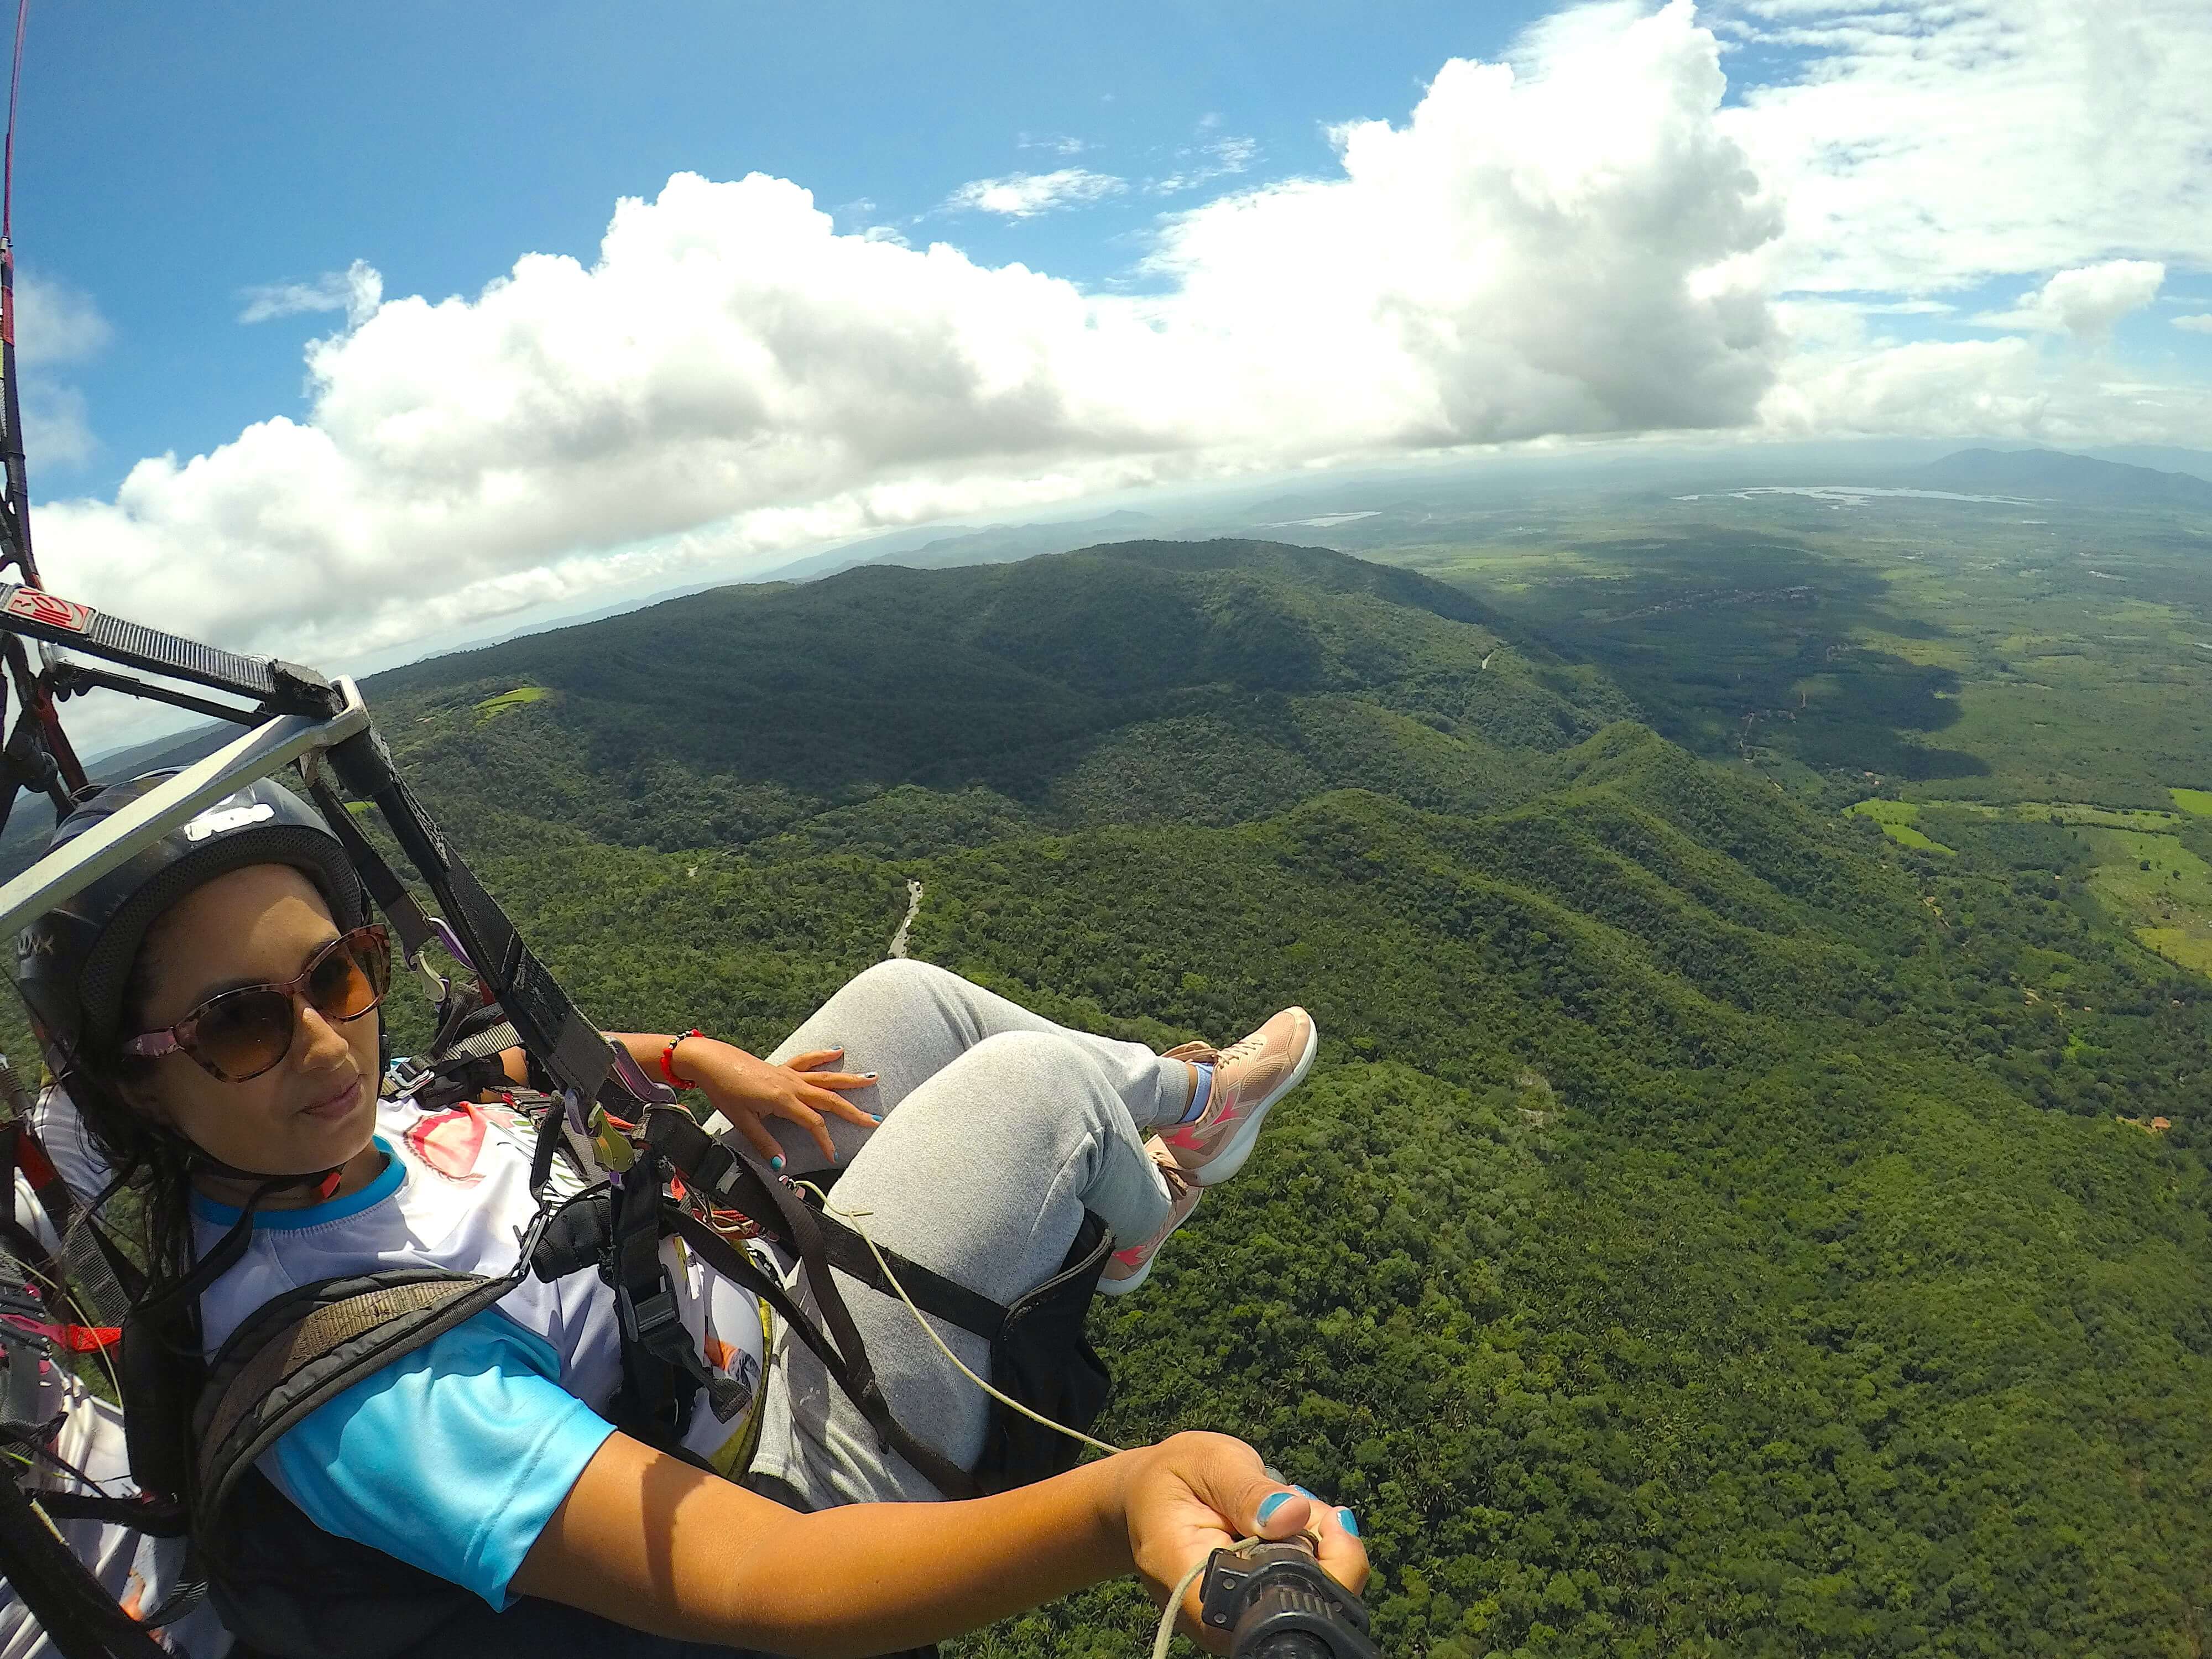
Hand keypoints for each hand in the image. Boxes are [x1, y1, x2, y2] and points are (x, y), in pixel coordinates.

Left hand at [676, 1038, 879, 1165]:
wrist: (711, 1062)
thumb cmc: (725, 1090)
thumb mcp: (743, 1121)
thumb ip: (764, 1143)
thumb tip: (781, 1164)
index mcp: (784, 1100)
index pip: (814, 1123)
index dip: (825, 1141)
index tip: (833, 1156)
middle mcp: (792, 1085)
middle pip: (830, 1099)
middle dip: (854, 1111)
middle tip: (876, 1120)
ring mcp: (788, 1073)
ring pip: (826, 1077)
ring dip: (850, 1080)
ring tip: (873, 1078)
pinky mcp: (781, 1067)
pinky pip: (808, 1060)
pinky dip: (824, 1056)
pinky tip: (838, 1051)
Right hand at [1118, 1432, 1367, 1653]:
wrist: (1145, 1497)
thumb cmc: (1172, 1476)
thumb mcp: (1208, 1464)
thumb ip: (1248, 1490)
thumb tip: (1294, 1516)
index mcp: (1188, 1579)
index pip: (1262, 1605)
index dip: (1315, 1574)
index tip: (1328, 1523)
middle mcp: (1209, 1616)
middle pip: (1294, 1608)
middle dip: (1323, 1554)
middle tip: (1305, 1503)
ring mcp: (1229, 1622)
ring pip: (1305, 1602)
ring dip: (1316, 1552)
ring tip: (1288, 1508)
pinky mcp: (1245, 1613)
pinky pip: (1295, 1594)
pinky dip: (1308, 1557)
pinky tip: (1287, 1526)